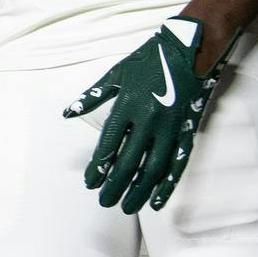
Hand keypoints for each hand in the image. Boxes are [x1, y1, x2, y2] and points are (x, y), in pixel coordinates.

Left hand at [65, 17, 217, 212]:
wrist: (190, 49)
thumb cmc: (149, 59)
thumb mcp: (117, 73)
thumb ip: (92, 96)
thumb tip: (67, 113)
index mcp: (128, 104)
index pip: (109, 145)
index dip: (98, 167)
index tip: (90, 183)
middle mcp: (148, 119)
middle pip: (129, 162)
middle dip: (115, 185)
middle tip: (104, 202)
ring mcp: (170, 127)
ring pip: (153, 168)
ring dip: (139, 191)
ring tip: (127, 207)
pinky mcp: (187, 130)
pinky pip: (176, 163)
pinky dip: (167, 185)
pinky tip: (157, 201)